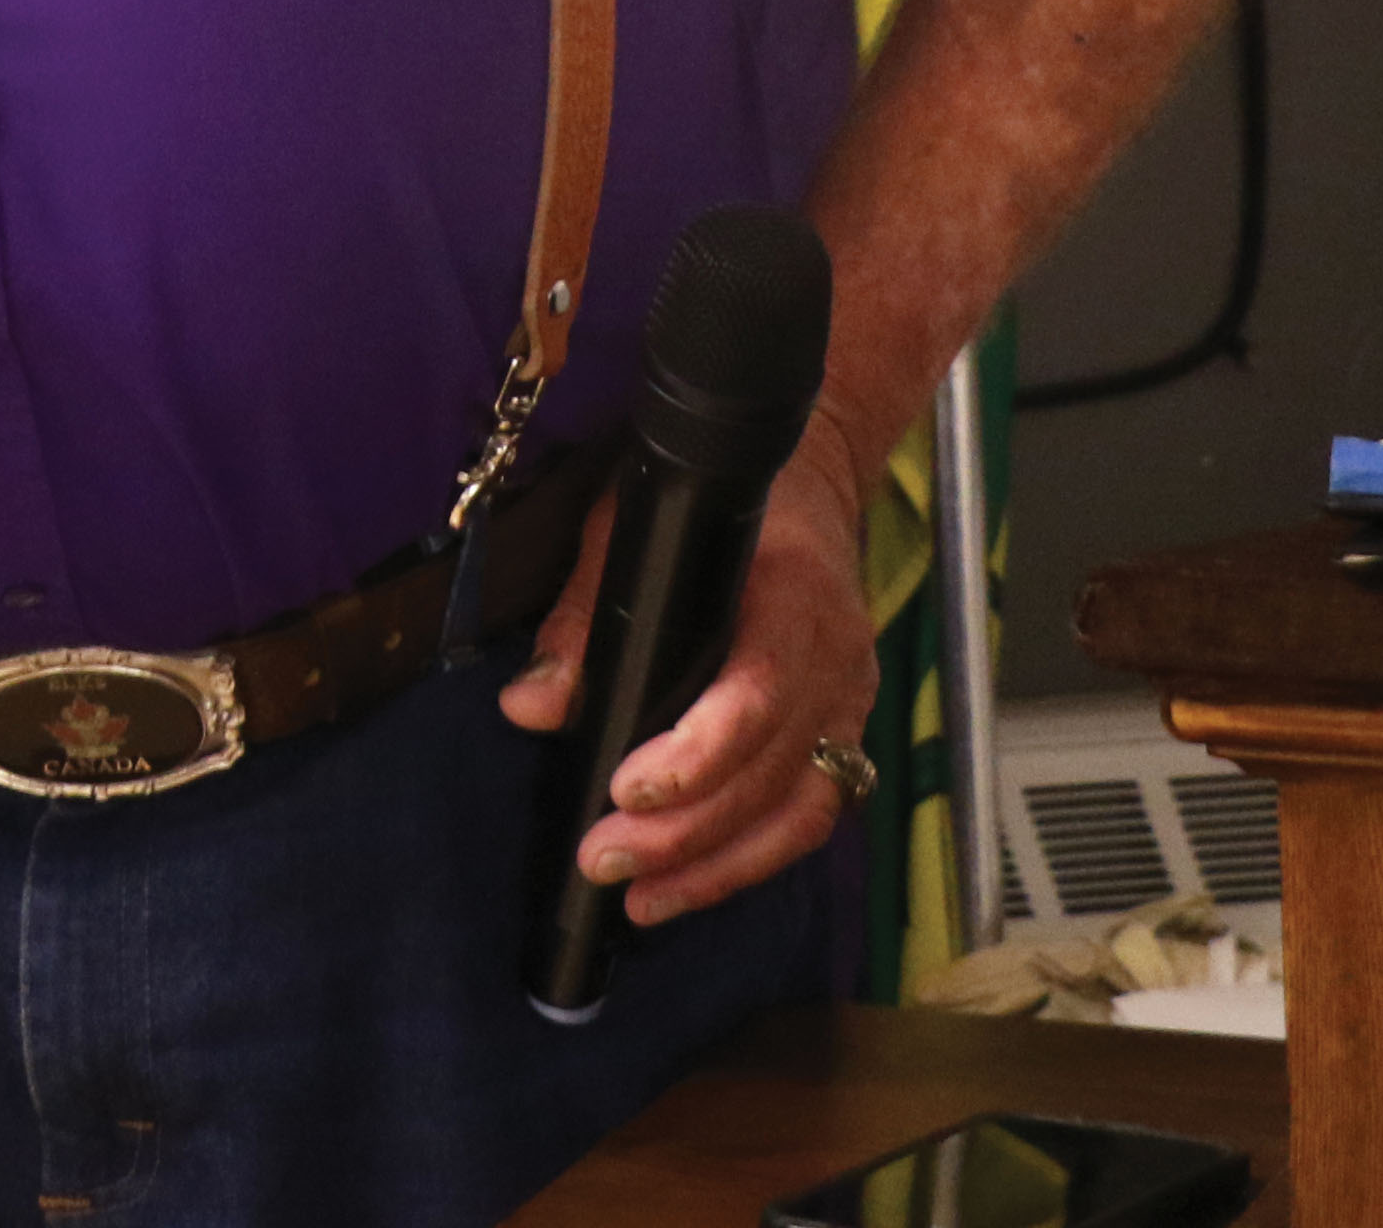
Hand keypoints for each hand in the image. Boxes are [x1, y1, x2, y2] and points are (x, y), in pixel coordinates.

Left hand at [496, 416, 879, 927]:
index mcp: (796, 599)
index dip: (699, 755)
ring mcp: (849, 706)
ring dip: (721, 868)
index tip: (626, 788)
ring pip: (801, 813)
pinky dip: (750, 860)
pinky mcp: (842, 737)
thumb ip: (584, 617)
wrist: (807, 483)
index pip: (762, 694)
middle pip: (775, 773)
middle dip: (689, 832)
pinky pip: (809, 816)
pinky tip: (688, 885)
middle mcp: (838, 663)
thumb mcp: (634, 527)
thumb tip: (533, 705)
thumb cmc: (715, 505)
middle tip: (604, 860)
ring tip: (642, 900)